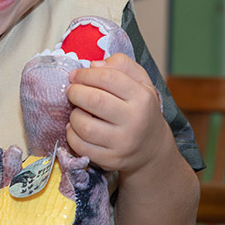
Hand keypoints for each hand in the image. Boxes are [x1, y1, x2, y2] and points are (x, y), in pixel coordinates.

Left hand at [64, 52, 171, 175]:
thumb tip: (93, 65)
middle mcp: (134, 120)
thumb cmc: (141, 109)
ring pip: (84, 125)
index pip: (108, 77)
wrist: (152, 148)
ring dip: (73, 114)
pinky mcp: (111, 160)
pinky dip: (71, 134)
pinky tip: (76, 127)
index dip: (86, 74)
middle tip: (71, 90)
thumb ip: (121, 65)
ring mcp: (122, 143)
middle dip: (75, 92)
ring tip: (77, 110)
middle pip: (93, 100)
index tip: (75, 75)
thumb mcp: (141, 82)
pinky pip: (80, 146)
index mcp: (142, 97)